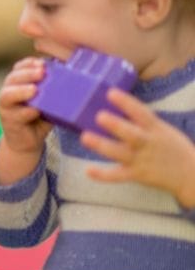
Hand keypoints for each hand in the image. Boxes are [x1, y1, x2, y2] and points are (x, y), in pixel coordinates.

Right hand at [0, 57, 51, 183]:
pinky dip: (26, 112)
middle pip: (13, 78)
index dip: (29, 63)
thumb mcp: (47, 99)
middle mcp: (8, 92)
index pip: (20, 67)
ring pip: (8, 95)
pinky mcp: (9, 122)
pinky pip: (16, 115)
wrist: (28, 141)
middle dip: (27, 74)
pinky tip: (35, 111)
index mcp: (17, 83)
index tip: (42, 63)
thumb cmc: (40, 116)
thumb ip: (53, 87)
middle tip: (42, 72)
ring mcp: (6, 107)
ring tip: (34, 90)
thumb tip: (74, 72)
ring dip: (21, 91)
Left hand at [81, 87, 194, 206]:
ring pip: (120, 153)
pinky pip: (118, 176)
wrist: (190, 174)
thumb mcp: (163, 130)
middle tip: (99, 116)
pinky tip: (88, 170)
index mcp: (156, 129)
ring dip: (102, 146)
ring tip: (85, 137)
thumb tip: (121, 107)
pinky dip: (103, 175)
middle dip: (115, 125)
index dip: (126, 102)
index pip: (141, 112)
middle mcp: (148, 143)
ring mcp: (141, 160)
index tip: (111, 92)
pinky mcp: (137, 175)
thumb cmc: (173, 148)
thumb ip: (144, 121)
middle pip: (131, 134)